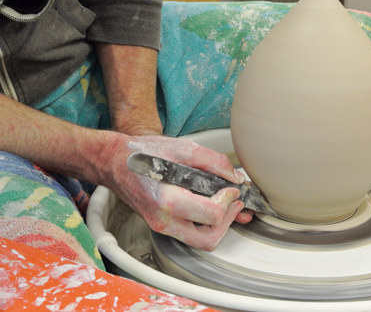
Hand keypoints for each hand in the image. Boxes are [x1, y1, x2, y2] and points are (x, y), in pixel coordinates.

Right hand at [103, 135, 252, 250]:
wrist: (115, 161)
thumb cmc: (143, 153)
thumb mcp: (183, 149)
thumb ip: (214, 162)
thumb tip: (234, 177)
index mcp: (167, 201)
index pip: (211, 215)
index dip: (229, 202)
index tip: (232, 188)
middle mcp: (163, 220)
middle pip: (208, 239)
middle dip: (228, 221)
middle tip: (236, 202)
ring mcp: (161, 226)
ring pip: (200, 241)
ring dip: (220, 226)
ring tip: (229, 205)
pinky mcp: (162, 225)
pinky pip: (190, 234)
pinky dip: (208, 224)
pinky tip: (216, 208)